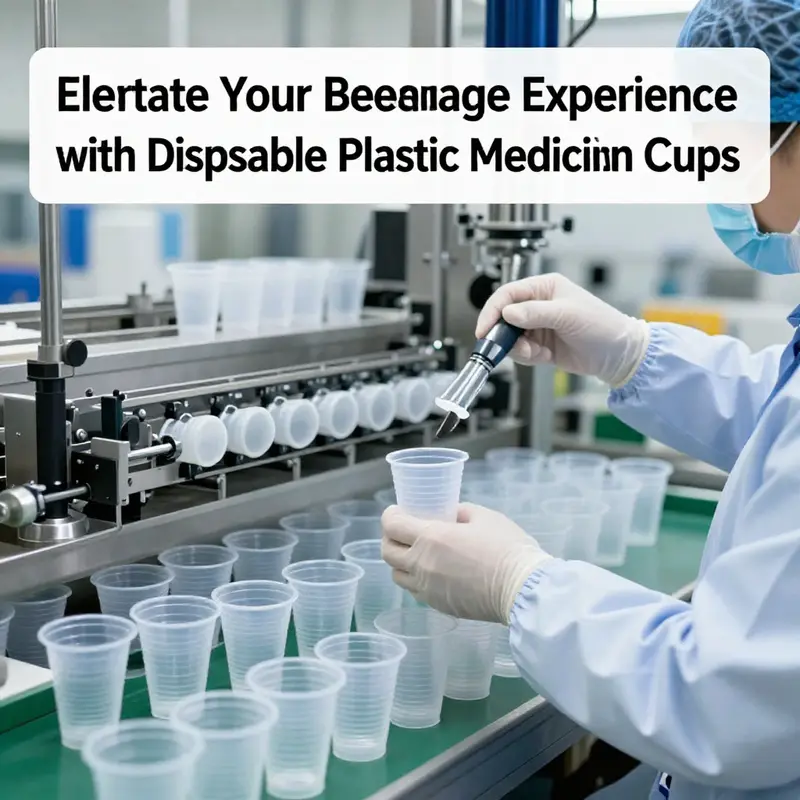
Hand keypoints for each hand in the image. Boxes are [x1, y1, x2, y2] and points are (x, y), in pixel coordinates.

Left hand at [381, 503, 551, 623]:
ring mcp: (428, 588)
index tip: (398, 512)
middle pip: (387, 552)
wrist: (523, 589)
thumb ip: (460, 512)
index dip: (390, 516)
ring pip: (397, 575)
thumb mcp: (484, 516)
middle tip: (403, 531)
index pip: (392, 526)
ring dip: (401, 561)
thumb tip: (450, 514)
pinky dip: (416, 579)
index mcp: (431, 538)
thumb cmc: (506, 547)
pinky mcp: (438, 605)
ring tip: (416, 553)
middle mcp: (422, 564)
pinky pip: (415, 591)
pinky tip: (432, 571)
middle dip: (390, 538)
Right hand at [476, 273, 649, 387]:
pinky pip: (521, 352)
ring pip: (510, 337)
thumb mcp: (567, 315)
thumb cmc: (602, 326)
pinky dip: (527, 357)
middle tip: (505, 346)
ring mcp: (538, 326)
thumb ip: (535, 313)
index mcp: (544, 288)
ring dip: (517, 348)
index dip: (493, 311)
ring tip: (535, 353)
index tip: (484, 329)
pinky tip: (543, 356)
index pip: (508, 295)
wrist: (618, 355)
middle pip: (504, 317)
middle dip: (503, 334)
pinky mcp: (540, 346)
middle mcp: (538, 305)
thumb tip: (507, 313)